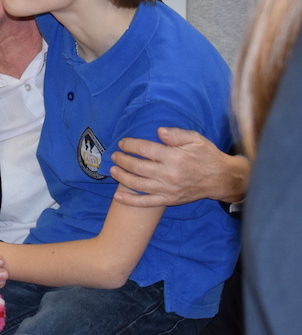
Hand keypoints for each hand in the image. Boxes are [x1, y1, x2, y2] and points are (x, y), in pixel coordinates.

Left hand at [111, 127, 249, 206]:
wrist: (221, 179)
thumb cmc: (207, 156)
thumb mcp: (195, 139)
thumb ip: (176, 134)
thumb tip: (159, 131)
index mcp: (174, 157)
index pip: (145, 150)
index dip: (130, 145)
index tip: (122, 143)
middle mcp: (169, 174)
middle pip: (138, 167)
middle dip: (122, 160)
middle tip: (114, 155)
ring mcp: (168, 189)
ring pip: (138, 184)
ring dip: (121, 177)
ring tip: (112, 170)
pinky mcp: (169, 200)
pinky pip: (146, 202)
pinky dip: (130, 200)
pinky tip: (117, 197)